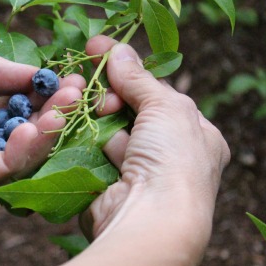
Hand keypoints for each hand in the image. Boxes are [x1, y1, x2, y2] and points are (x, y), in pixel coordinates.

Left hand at [0, 31, 83, 187]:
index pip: (9, 111)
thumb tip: (36, 73)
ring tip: (62, 112)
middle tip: (77, 97)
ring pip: (7, 161)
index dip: (40, 99)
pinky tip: (35, 129)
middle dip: (50, 119)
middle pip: (13, 138)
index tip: (70, 82)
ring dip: (41, 138)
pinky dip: (15, 155)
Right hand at [82, 35, 229, 238]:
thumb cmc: (173, 159)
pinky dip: (81, 136)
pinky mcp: (106, 181)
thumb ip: (140, 78)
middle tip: (89, 78)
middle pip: (130, 109)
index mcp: (194, 134)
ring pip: (107, 128)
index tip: (98, 47)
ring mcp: (136, 170)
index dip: (129, 71)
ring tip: (78, 98)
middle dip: (109, 92)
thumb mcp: (166, 106)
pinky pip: (90, 149)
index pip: (157, 93)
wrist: (149, 218)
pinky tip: (70, 121)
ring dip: (93, 113)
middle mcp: (167, 153)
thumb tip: (118, 49)